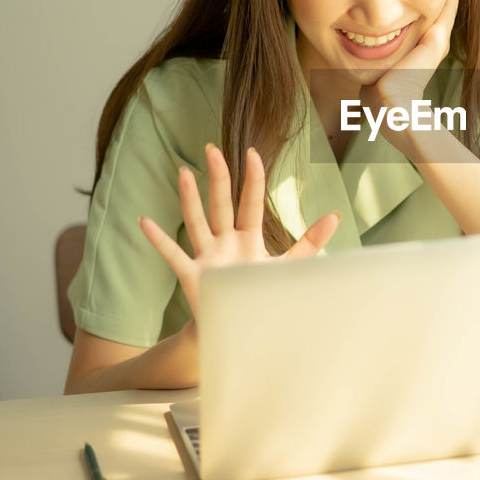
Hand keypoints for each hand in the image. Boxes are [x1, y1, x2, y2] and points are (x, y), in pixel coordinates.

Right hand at [138, 143, 339, 322]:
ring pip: (196, 222)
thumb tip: (335, 216)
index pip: (250, 202)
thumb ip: (309, 242)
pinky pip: (172, 255)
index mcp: (249, 237)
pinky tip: (144, 221)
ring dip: (189, 198)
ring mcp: (207, 257)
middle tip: (212, 149)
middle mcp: (225, 242)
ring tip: (182, 172)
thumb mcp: (289, 266)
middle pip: (221, 204)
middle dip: (217, 178)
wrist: (240, 329)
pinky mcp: (192, 276)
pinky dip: (158, 239)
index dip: (252, 179)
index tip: (253, 154)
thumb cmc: (262, 294)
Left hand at [360, 0, 460, 145]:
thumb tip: (352, 41)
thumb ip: (370, 53)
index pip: (427, 12)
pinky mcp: (436, 42)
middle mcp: (432, 43)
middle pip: (439, 2)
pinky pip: (445, 6)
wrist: (387, 110)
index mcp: (420, 48)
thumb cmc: (376, 96)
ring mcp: (436, 42)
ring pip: (444, 1)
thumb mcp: (374, 67)